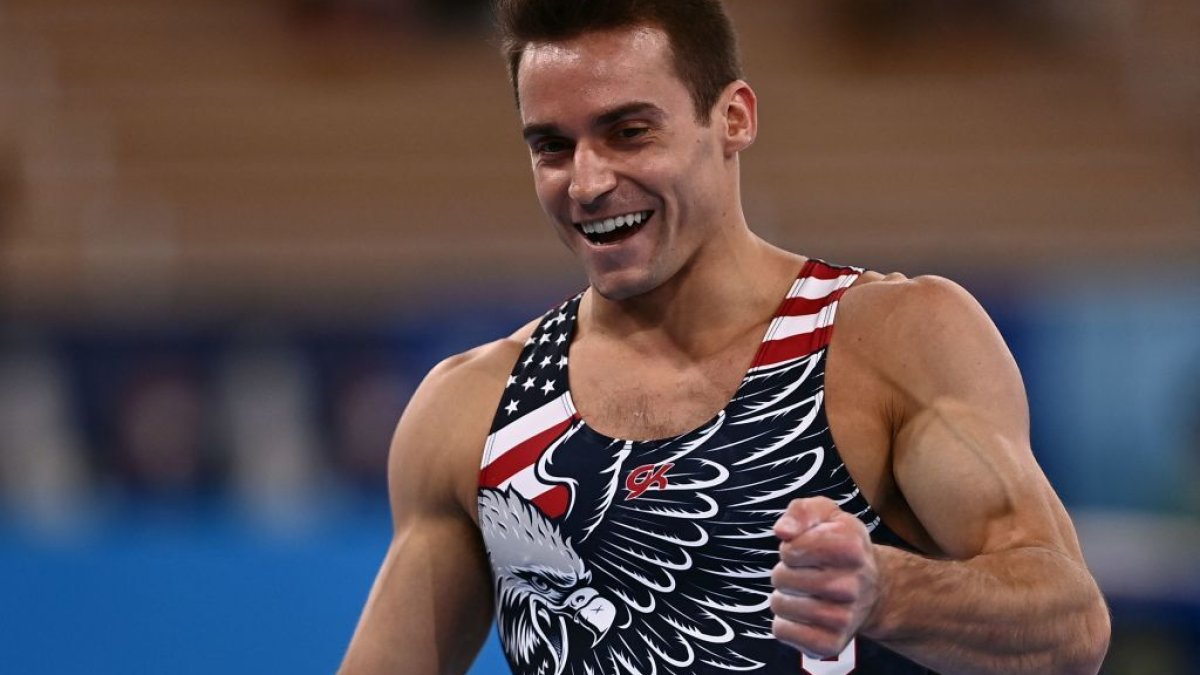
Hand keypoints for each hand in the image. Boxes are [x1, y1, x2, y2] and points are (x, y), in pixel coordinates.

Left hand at [770, 497, 880, 657]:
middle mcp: (851, 585)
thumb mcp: (826, 514)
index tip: (806, 548)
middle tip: (807, 572)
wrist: (874, 588)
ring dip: (785, 596)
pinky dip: (785, 622)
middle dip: (786, 571)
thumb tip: (784, 531)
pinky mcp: (831, 643)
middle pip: (781, 578)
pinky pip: (782, 631)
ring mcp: (843, 618)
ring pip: (779, 604)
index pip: (791, 549)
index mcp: (851, 547)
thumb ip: (801, 512)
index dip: (791, 547)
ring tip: (805, 592)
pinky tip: (803, 614)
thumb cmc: (841, 546)